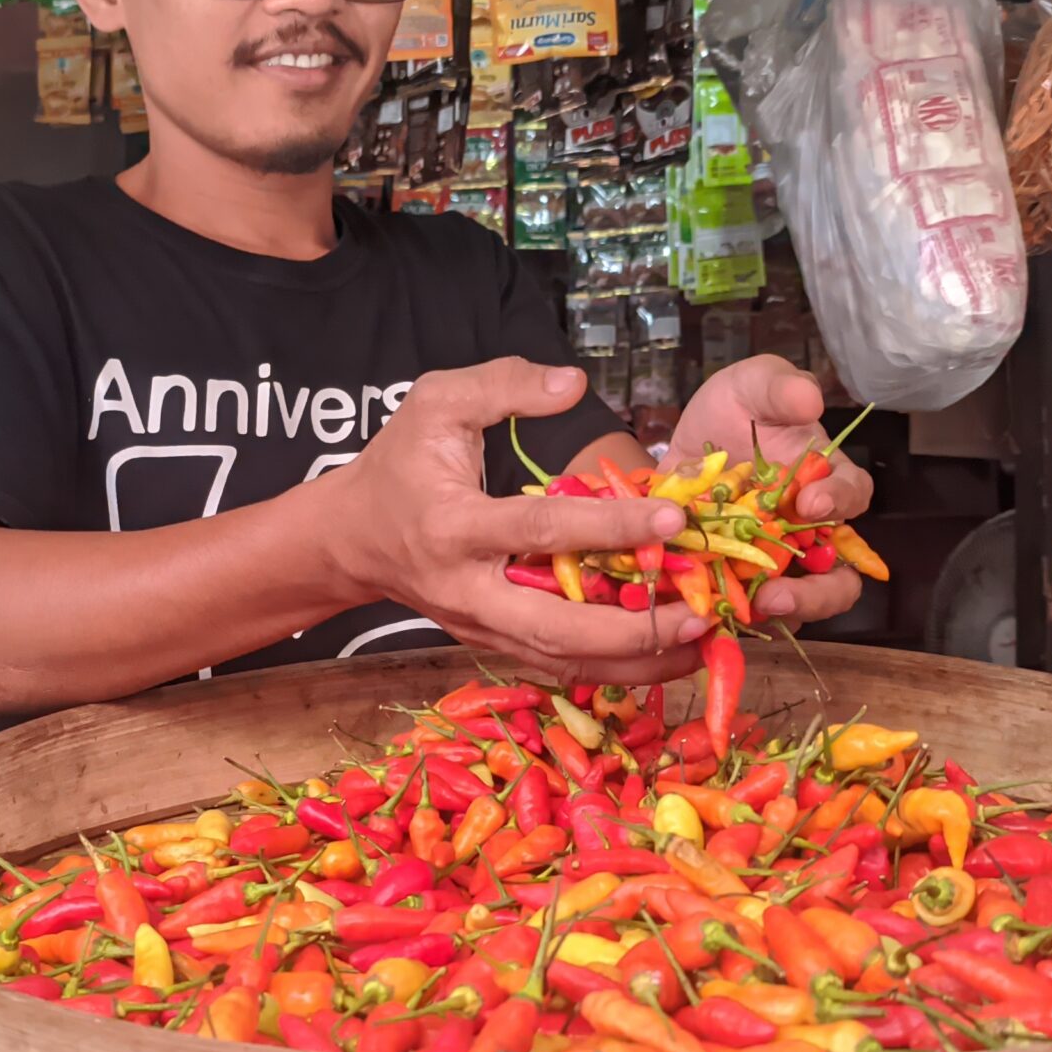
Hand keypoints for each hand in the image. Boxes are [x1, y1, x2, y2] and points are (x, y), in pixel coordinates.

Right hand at [325, 358, 706, 684]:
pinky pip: (556, 666)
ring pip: (562, 661)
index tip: (672, 517)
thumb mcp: (435, 403)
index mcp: (454, 527)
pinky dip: (612, 667)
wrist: (350, 539)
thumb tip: (574, 384)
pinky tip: (664, 656)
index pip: (542, 530)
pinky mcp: (491, 644)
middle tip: (701, 615)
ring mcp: (478, 626)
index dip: (610, 525)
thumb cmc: (398, 465)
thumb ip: (503, 385)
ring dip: (635, 660)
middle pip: (556, 628)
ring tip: (701, 645)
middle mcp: (467, 590)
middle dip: (633, 628)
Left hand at [669, 354, 874, 624]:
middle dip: (819, 592)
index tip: (810, 502)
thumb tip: (809, 401)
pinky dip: (729, 617)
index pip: (853, 497)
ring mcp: (773, 565)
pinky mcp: (735, 584)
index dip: (839, 501)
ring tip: (754, 608)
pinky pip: (740, 612)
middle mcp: (808, 534)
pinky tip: (708, 612)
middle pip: (837, 578)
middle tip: (784, 589)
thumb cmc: (732, 411)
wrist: (680, 444)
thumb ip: (781, 387)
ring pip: (796, 607)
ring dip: (781, 613)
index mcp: (825, 482)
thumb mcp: (753, 385)